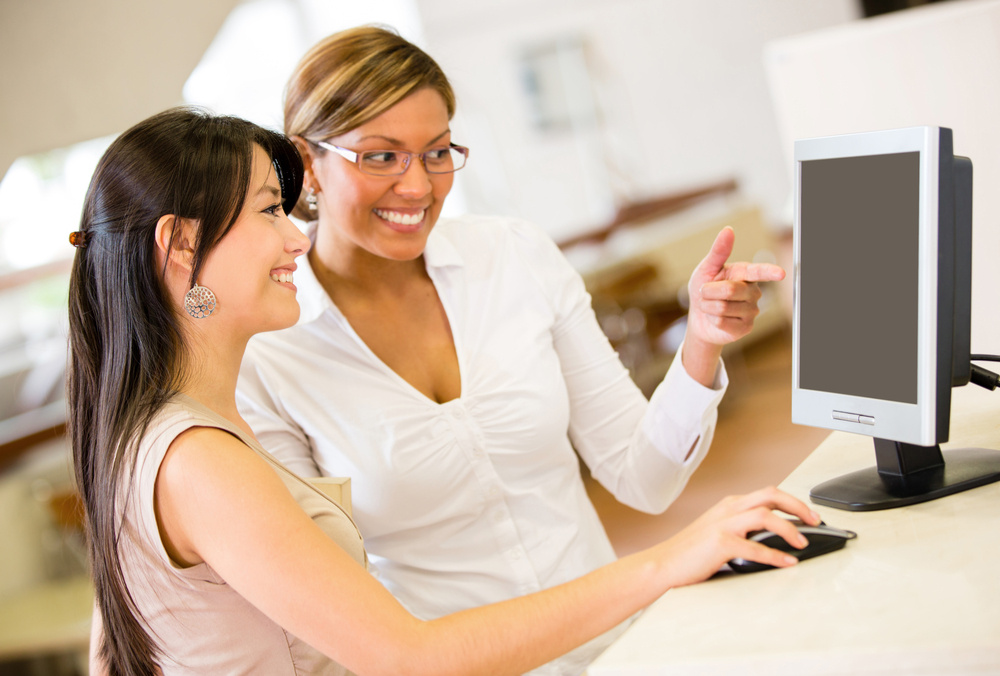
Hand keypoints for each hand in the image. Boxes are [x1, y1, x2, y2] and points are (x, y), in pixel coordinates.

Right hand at [654, 486, 820, 588]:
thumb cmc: (690, 552)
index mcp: (729, 505)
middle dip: (798, 506)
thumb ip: (742, 528)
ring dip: (790, 528)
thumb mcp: (718, 531)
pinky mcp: (720, 543)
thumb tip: (773, 535)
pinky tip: (788, 562)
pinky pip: (755, 548)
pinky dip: (776, 555)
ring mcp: (723, 524)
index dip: (793, 502)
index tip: (809, 515)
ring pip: (765, 516)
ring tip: (803, 543)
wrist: (663, 563)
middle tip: (815, 521)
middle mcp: (728, 509)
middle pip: (771, 495)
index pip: (768, 494)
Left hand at [686, 226, 784, 346]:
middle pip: (730, 290)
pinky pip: (721, 322)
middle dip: (708, 291)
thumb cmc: (705, 290)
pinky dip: (711, 319)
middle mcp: (753, 292)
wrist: (699, 318)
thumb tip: (728, 230)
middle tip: (704, 292)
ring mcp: (751, 311)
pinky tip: (715, 319)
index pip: (758, 272)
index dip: (769, 272)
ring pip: (723, 307)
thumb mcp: (707, 269)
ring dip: (707, 306)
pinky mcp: (745, 328)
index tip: (781, 273)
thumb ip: (718, 252)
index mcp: (746, 274)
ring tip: (709, 305)